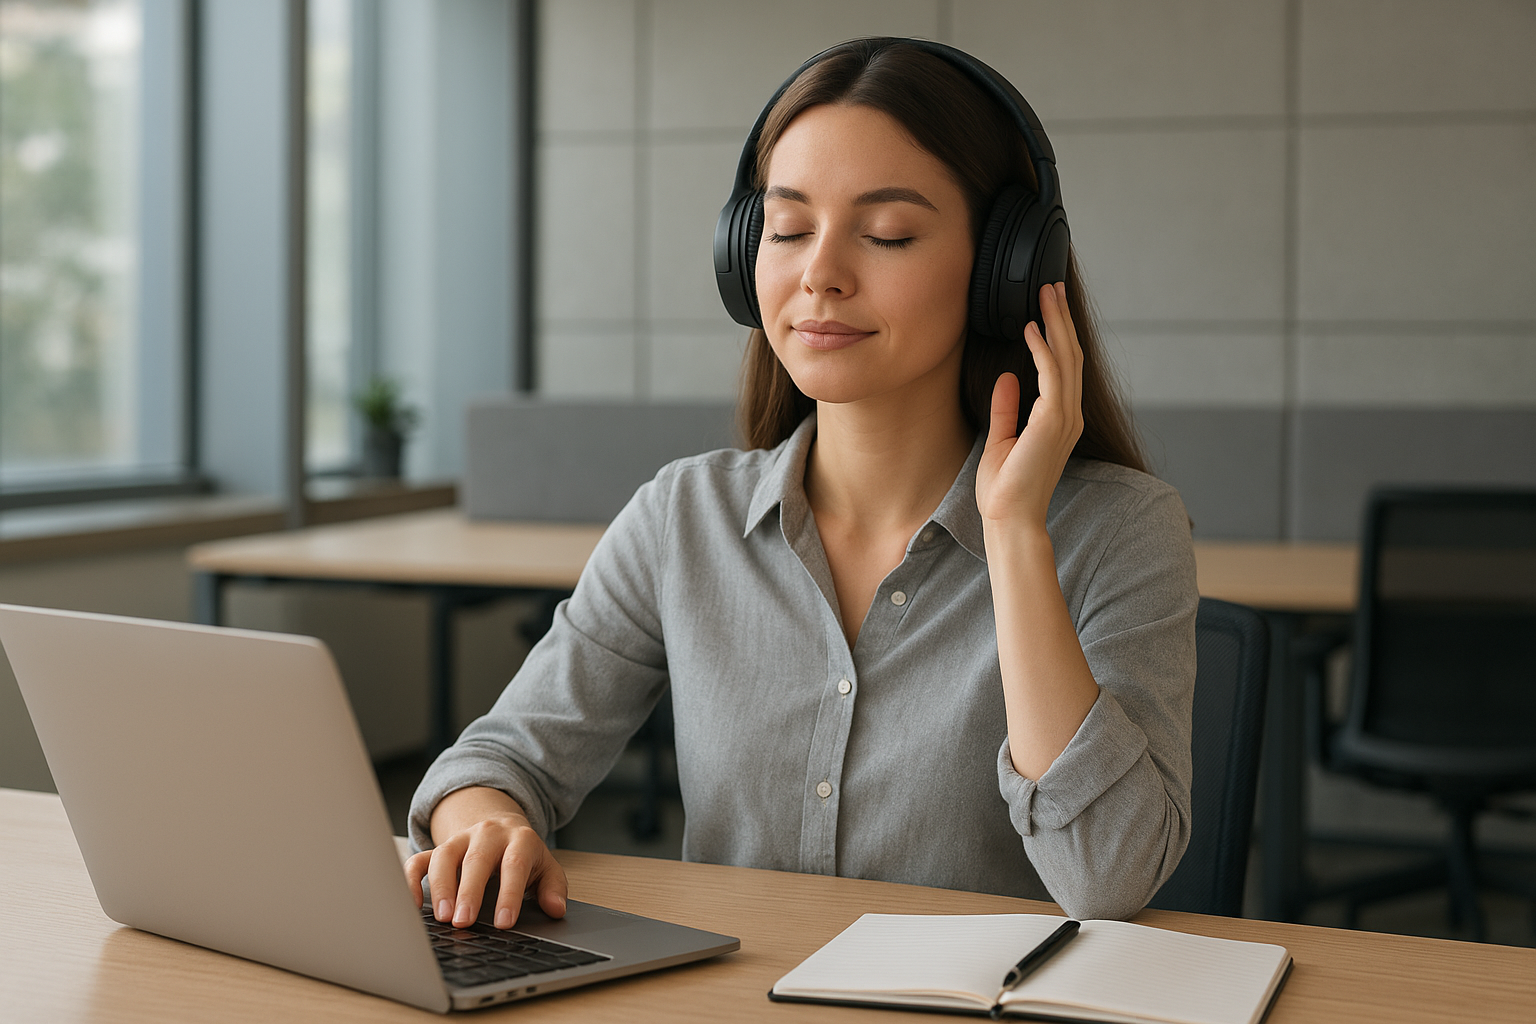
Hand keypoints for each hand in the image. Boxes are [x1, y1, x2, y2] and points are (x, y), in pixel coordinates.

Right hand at [403, 787, 567, 929]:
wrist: (502, 826)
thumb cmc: (524, 854)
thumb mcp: (546, 867)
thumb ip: (553, 887)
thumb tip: (556, 908)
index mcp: (519, 839)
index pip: (514, 865)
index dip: (509, 894)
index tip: (504, 923)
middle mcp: (488, 835)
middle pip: (476, 860)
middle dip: (469, 893)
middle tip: (464, 923)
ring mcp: (461, 840)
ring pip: (445, 856)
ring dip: (440, 888)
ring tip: (442, 917)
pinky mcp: (439, 848)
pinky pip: (419, 860)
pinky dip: (410, 880)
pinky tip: (413, 906)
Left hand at [975, 282, 1083, 529]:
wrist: (1009, 518)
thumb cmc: (1005, 489)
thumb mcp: (1002, 439)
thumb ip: (1007, 408)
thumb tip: (1007, 377)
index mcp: (1060, 420)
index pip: (1064, 367)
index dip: (1058, 334)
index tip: (1047, 306)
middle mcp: (1069, 415)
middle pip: (1071, 354)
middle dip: (1061, 318)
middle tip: (1051, 287)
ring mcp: (1065, 418)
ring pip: (1067, 358)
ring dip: (1056, 323)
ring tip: (1045, 294)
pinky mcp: (1053, 422)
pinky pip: (1052, 375)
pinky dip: (1043, 348)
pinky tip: (1030, 328)